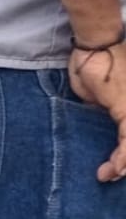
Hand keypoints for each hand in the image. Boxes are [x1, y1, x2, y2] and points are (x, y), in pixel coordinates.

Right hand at [69, 43, 125, 180]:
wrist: (96, 44)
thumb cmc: (94, 62)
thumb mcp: (97, 94)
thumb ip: (104, 108)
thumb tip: (102, 118)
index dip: (125, 154)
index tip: (114, 167)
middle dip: (125, 162)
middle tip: (112, 174)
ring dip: (124, 164)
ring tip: (111, 174)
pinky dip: (123, 157)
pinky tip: (114, 168)